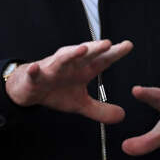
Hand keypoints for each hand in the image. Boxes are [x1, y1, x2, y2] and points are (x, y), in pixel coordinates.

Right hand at [5, 39, 132, 123]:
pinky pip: (35, 72)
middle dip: (96, 48)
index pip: (102, 59)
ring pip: (63, 59)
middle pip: (86, 55)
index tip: (129, 45)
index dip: (115, 52)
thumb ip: (100, 110)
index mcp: (83, 69)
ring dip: (72, 53)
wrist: (31, 90)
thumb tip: (122, 116)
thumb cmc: (57, 91)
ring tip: (82, 49)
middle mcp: (70, 64)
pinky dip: (34, 70)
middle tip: (108, 44)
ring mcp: (53, 69)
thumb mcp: (81, 104)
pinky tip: (35, 68)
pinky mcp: (36, 76)